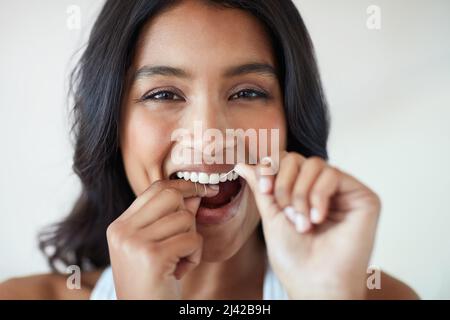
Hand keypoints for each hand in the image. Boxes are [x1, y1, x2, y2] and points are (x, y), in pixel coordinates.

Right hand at [106, 179, 218, 298]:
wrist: (141, 314)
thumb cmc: (153, 282)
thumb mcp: (158, 246)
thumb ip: (173, 218)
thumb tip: (196, 193)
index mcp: (120, 225)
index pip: (156, 189)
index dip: (184, 186)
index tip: (205, 189)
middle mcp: (123, 230)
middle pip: (171, 196)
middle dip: (189, 213)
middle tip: (187, 238)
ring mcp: (135, 242)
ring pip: (185, 218)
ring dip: (192, 240)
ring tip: (179, 260)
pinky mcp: (152, 256)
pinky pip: (192, 239)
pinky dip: (195, 255)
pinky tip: (180, 271)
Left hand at [234, 152, 380, 298]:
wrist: (314, 282)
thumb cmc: (294, 256)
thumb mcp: (272, 215)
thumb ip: (262, 186)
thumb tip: (242, 164)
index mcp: (303, 192)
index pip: (286, 161)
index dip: (272, 168)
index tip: (264, 189)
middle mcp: (324, 189)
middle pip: (298, 158)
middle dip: (284, 184)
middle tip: (287, 213)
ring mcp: (344, 192)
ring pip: (315, 164)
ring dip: (300, 194)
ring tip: (303, 223)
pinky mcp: (363, 197)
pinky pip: (333, 174)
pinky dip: (319, 196)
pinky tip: (318, 219)